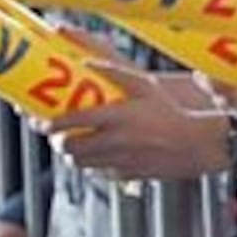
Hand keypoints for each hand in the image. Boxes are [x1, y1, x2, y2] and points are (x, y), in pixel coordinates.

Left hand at [39, 61, 221, 179]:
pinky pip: (97, 173)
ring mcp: (118, 160)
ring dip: (71, 154)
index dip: (51, 123)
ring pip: (79, 163)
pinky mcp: (125, 174)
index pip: (71, 121)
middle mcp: (113, 141)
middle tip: (56, 133)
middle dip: (57, 140)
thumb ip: (114, 71)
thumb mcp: (145, 84)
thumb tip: (86, 61)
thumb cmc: (170, 111)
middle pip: (69, 146)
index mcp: (115, 116)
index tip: (42, 121)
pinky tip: (97, 154)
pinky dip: (91, 165)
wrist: (194, 143)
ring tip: (73, 143)